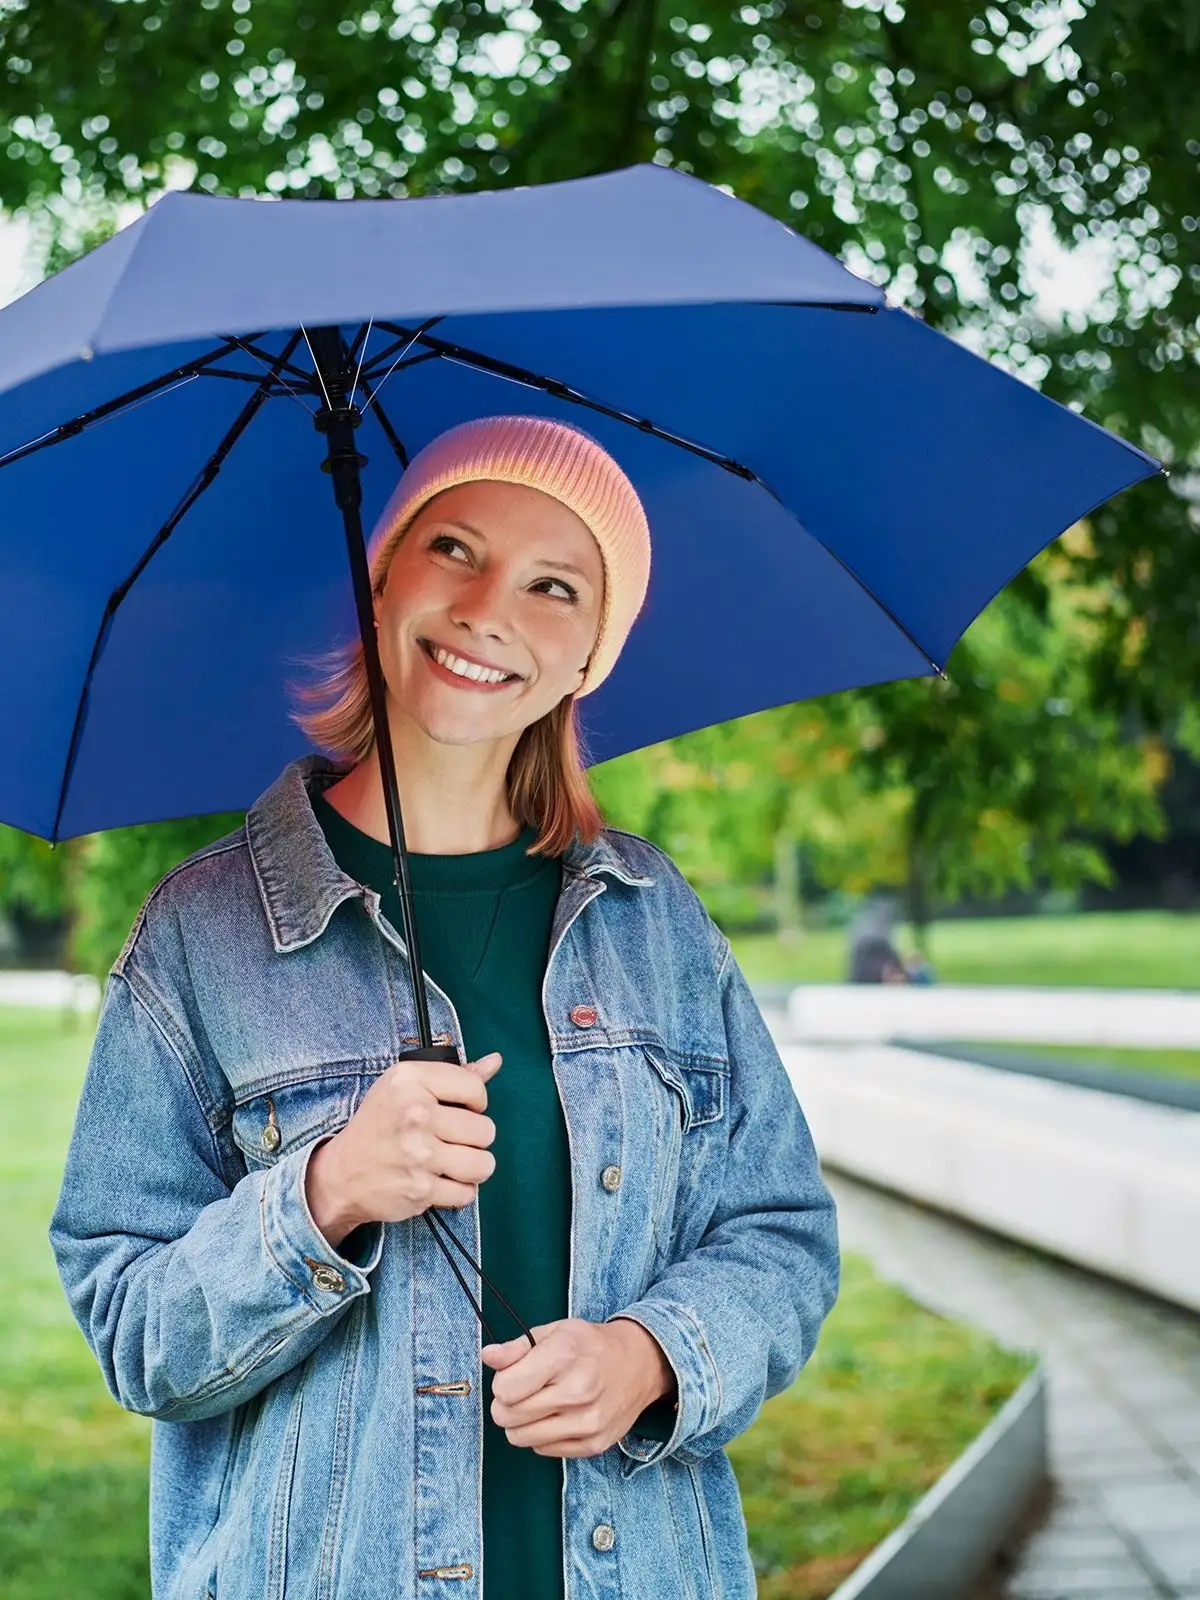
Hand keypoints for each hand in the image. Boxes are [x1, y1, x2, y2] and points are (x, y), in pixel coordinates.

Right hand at [306, 1052, 501, 1246]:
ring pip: (484, 1164)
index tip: (464, 1109)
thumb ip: (455, 1075)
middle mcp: (415, 1114)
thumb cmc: (379, 1125)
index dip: (476, 1102)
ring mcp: (419, 1154)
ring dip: (474, 1167)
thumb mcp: (406, 1087)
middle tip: (453, 1139)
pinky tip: (442, 1180)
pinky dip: (459, 1190)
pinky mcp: (421, 1189)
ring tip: (456, 1162)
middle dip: (475, 1138)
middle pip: (485, 1130)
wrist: (340, 1173)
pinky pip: (467, 1193)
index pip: (475, 1088)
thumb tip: (495, 1061)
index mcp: (411, 1080)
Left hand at [482, 1317, 675, 1457]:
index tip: (511, 1376)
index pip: (506, 1389)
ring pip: (521, 1438)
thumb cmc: (590, 1345)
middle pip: (508, 1416)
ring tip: (539, 1403)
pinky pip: (543, 1449)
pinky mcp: (593, 1444)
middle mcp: (577, 1391)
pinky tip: (558, 1416)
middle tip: (522, 1391)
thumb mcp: (554, 1332)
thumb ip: (517, 1347)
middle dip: (506, 1404)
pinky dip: (542, 1435)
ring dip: (521, 1423)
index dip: (501, 1383)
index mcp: (564, 1355)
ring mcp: (587, 1422)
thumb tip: (488, 1356)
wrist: (640, 1364)